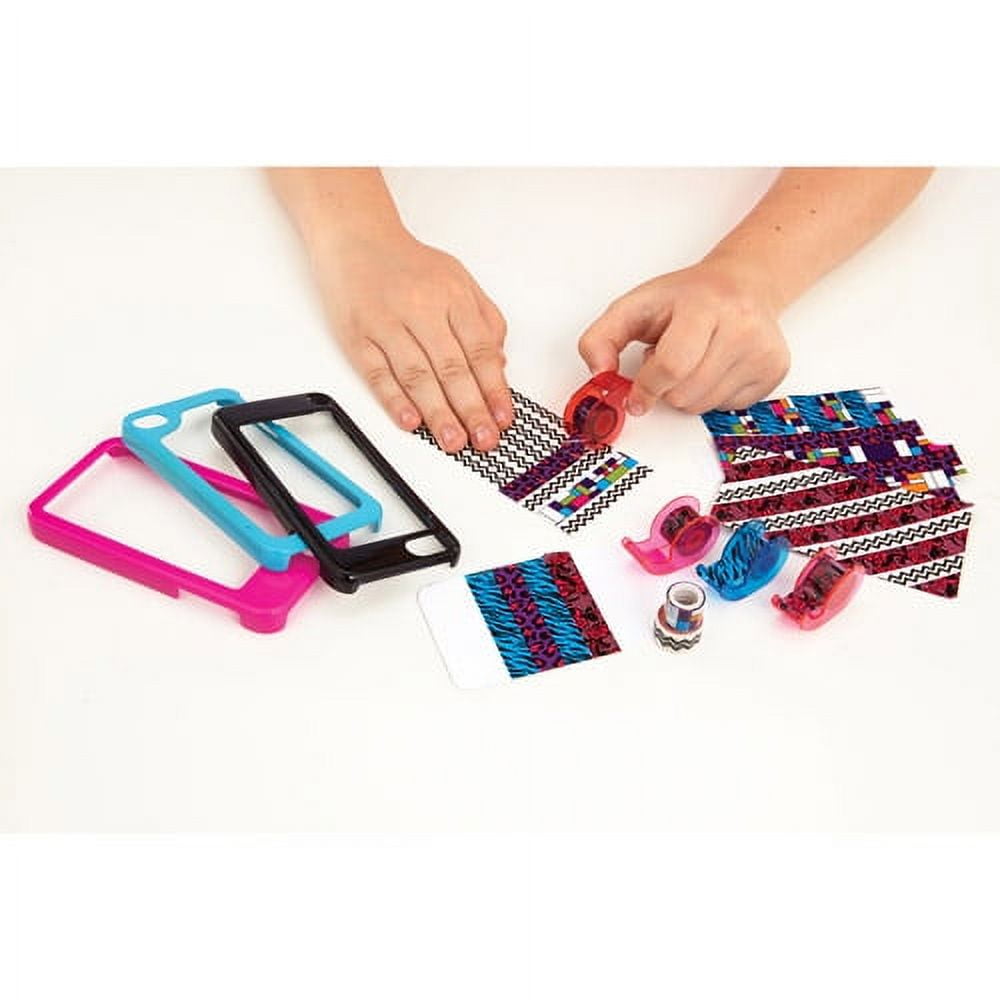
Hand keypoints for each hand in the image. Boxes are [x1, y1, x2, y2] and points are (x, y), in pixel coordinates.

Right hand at [313, 228, 511, 451]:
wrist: (355, 236)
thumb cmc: (409, 265)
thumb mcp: (459, 281)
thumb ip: (485, 320)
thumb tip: (499, 366)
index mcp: (452, 296)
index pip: (480, 351)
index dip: (494, 389)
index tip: (503, 418)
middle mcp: (420, 308)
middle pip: (451, 368)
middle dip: (471, 409)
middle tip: (484, 440)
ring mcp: (386, 323)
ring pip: (416, 375)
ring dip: (437, 413)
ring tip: (453, 440)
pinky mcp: (356, 335)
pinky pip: (377, 373)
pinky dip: (393, 400)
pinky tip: (410, 421)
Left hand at [578, 258, 790, 414]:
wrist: (742, 285)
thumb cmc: (686, 298)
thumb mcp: (634, 306)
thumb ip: (601, 338)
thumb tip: (598, 374)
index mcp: (706, 305)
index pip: (672, 366)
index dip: (646, 388)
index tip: (636, 396)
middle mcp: (743, 327)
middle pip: (684, 393)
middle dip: (664, 388)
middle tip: (668, 358)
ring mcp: (763, 351)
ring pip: (702, 406)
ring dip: (684, 393)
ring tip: (691, 359)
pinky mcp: (774, 371)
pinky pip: (725, 409)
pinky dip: (709, 395)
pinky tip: (712, 367)